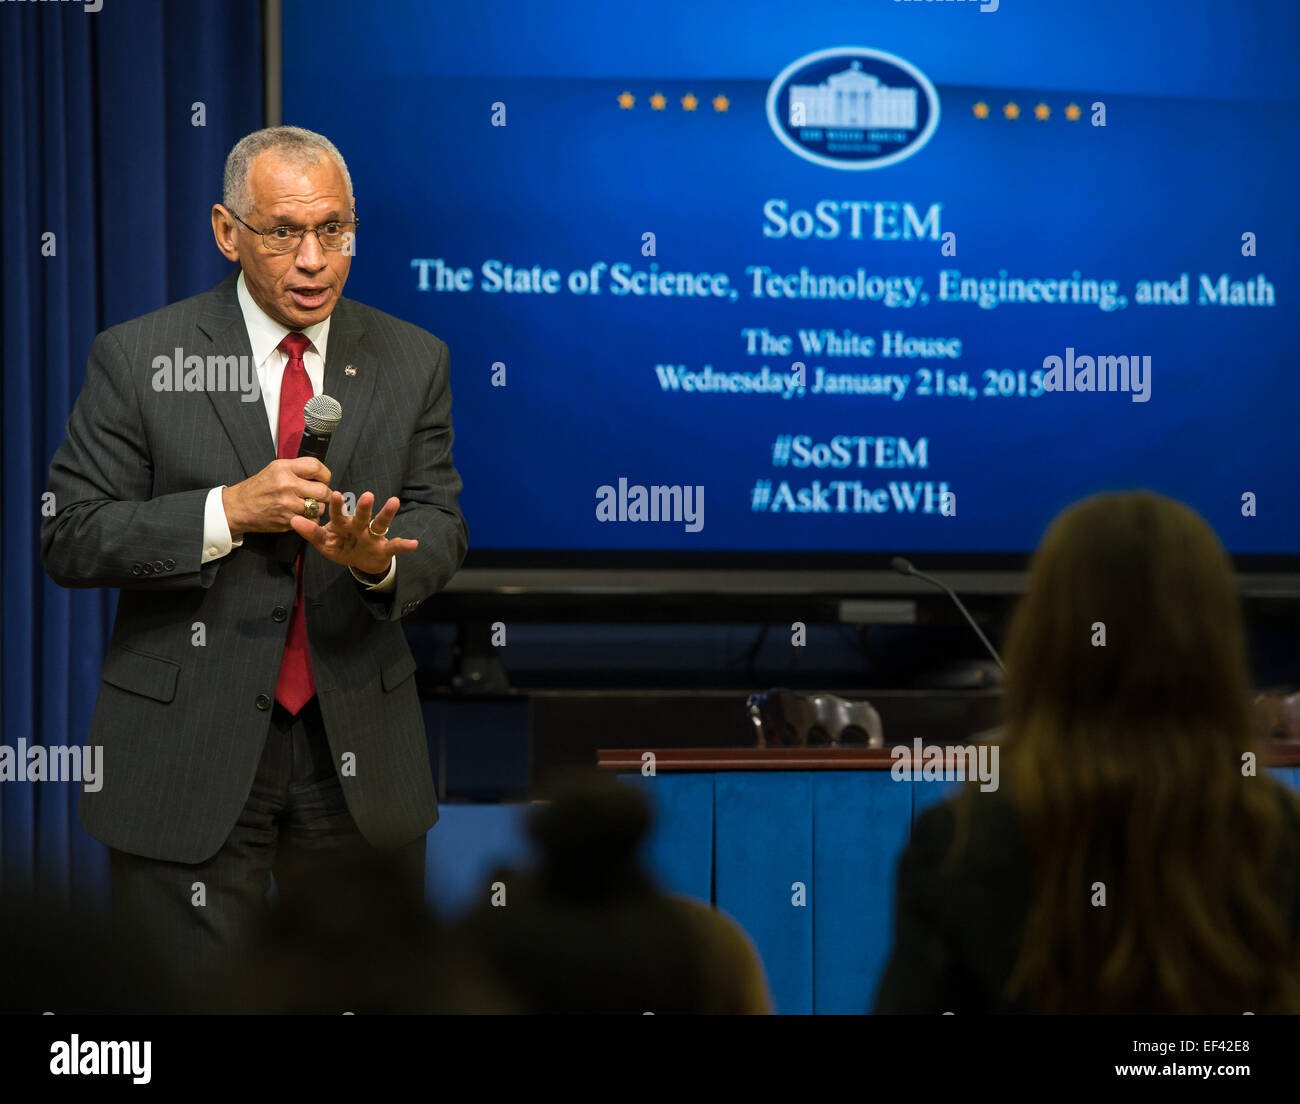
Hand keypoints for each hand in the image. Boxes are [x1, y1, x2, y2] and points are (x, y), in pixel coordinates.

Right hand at [223, 458, 331, 534]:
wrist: (238, 507)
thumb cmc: (257, 488)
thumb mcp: (275, 469)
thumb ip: (297, 469)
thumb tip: (319, 472)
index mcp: (284, 468)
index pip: (316, 467)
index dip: (324, 475)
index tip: (322, 479)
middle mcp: (287, 485)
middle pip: (323, 490)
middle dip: (324, 494)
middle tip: (317, 495)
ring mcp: (287, 504)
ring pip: (319, 508)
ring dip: (317, 508)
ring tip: (307, 505)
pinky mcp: (288, 519)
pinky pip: (311, 520)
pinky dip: (310, 519)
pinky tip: (301, 514)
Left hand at [289, 491, 418, 574]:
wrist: (361, 561)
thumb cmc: (341, 547)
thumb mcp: (324, 542)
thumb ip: (310, 532)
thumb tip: (293, 520)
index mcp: (343, 525)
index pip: (338, 515)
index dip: (337, 506)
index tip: (334, 493)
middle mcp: (359, 527)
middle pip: (361, 515)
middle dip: (364, 507)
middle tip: (367, 495)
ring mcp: (373, 536)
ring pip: (380, 524)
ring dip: (387, 513)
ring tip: (394, 501)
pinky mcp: (384, 547)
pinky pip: (395, 546)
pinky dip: (404, 545)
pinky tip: (414, 543)